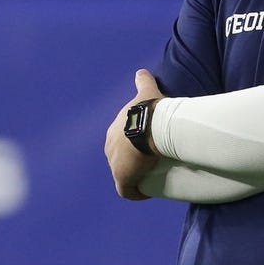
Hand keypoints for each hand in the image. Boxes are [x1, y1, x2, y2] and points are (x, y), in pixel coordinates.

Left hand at [104, 69, 164, 200]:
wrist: (150, 126)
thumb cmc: (149, 110)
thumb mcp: (145, 92)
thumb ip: (143, 81)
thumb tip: (141, 71)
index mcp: (113, 132)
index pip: (121, 141)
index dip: (132, 145)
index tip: (147, 147)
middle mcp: (110, 149)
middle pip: (120, 158)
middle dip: (132, 162)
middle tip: (152, 161)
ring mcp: (115, 165)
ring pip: (124, 175)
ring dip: (135, 177)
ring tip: (153, 176)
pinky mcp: (123, 179)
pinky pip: (127, 191)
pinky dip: (136, 193)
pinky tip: (147, 192)